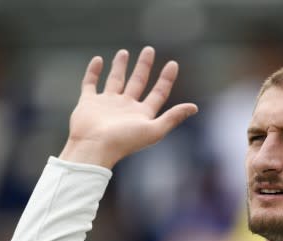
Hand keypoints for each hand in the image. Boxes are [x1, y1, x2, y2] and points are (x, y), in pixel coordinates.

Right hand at [59, 46, 197, 167]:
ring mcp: (107, 104)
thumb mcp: (154, 130)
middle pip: (138, 82)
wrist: (94, 147)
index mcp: (142, 114)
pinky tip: (97, 60)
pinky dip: (93, 72)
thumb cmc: (124, 141)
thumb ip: (173, 117)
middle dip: (144, 66)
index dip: (166, 79)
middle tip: (149, 50)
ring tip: (124, 52)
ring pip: (116, 80)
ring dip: (120, 67)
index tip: (173, 63)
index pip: (158, 93)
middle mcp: (126, 108)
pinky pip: (90, 83)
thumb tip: (194, 107)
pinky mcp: (88, 103)